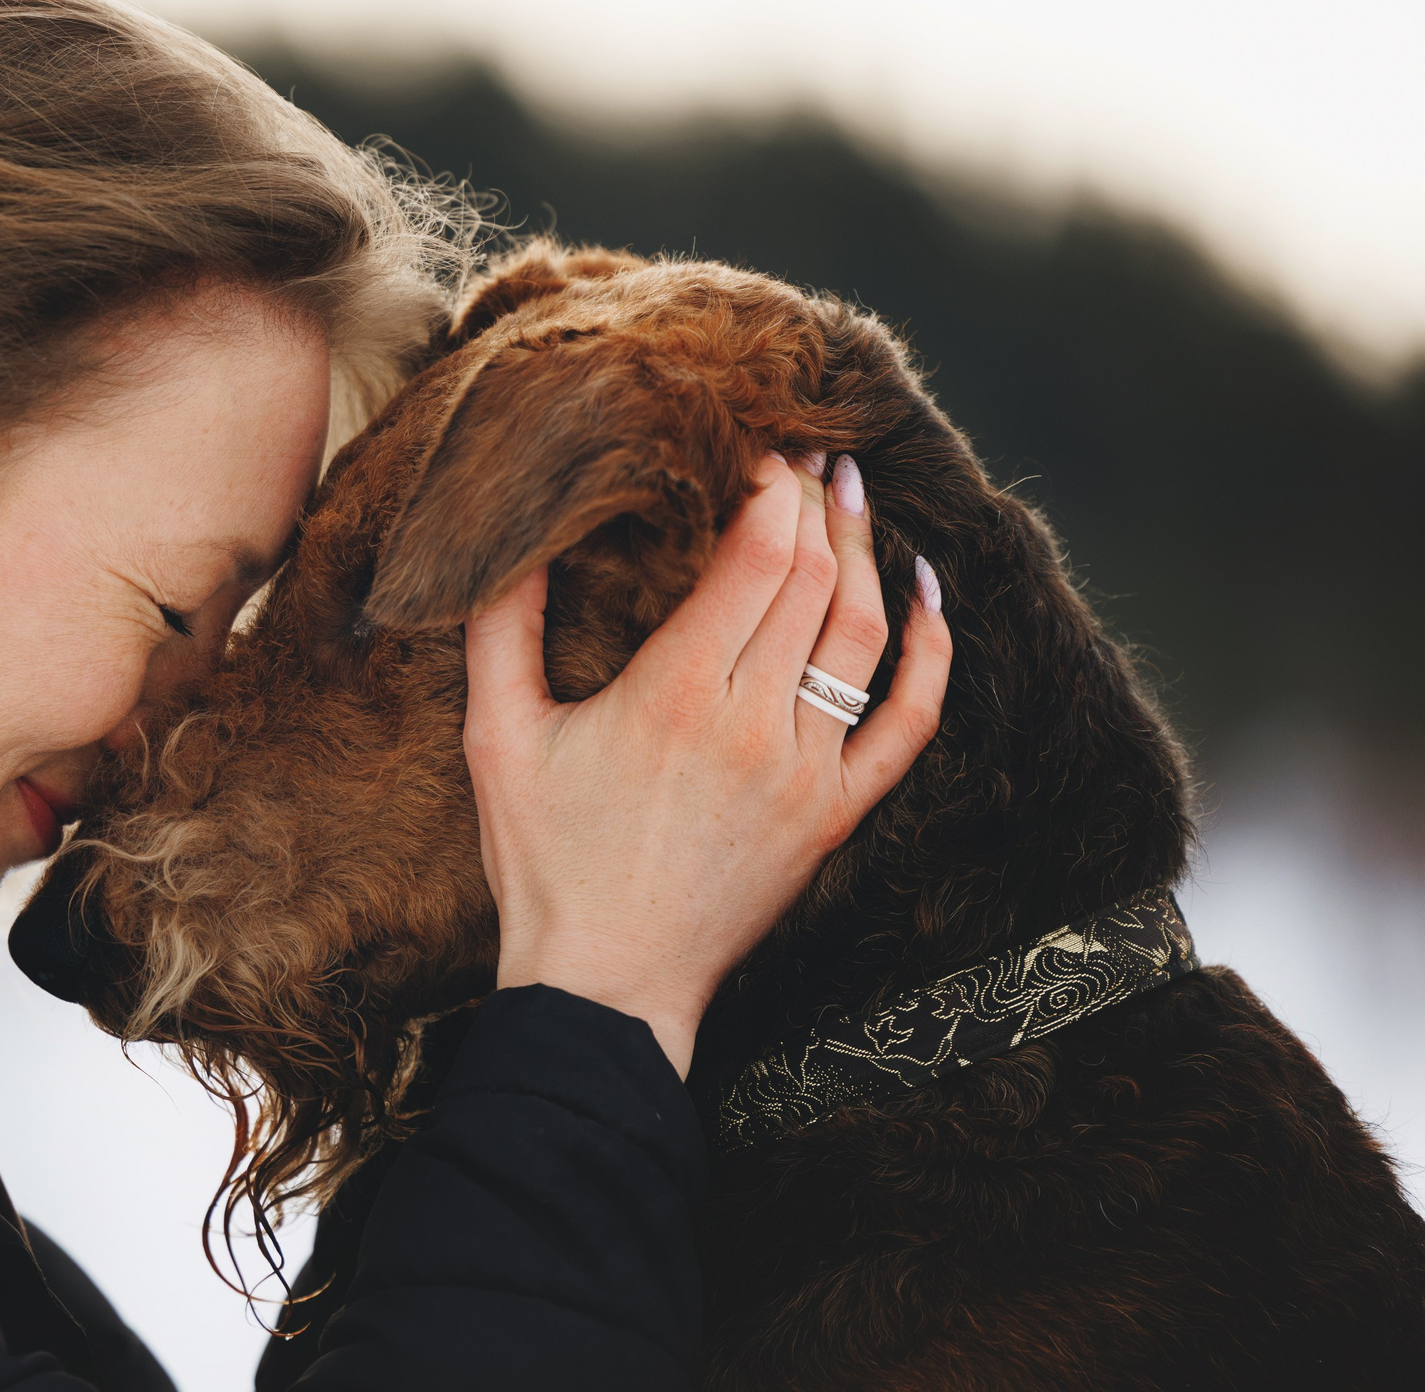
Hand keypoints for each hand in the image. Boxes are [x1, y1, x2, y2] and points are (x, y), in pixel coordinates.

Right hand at [461, 451, 949, 1078]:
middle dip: (816, 501)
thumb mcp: (498, 736)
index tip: (760, 446)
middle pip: (814, 579)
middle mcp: (753, 723)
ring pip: (864, 634)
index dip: (769, 488)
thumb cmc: (544, 862)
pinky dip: (931, 653)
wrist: (606, 984)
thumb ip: (501, 630)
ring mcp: (806, 772)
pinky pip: (908, 723)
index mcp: (674, 693)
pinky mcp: (835, 815)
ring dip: (868, 552)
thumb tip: (508, 542)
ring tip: (853, 496)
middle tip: (808, 452)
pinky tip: (930, 595)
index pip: (755, 556)